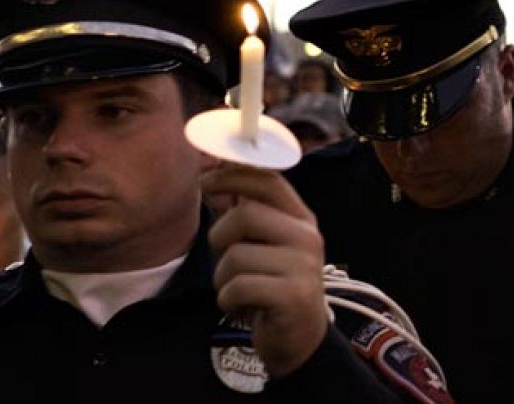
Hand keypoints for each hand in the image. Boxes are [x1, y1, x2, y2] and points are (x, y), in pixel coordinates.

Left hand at [203, 164, 329, 378]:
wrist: (300, 340)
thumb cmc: (274, 286)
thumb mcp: (268, 244)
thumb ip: (247, 211)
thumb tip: (213, 172)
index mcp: (301, 218)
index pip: (268, 180)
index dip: (232, 174)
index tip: (206, 181)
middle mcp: (307, 236)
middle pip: (246, 214)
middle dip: (220, 237)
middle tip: (225, 256)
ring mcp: (303, 266)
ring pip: (236, 255)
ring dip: (223, 277)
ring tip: (237, 289)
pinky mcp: (292, 296)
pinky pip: (239, 287)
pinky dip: (228, 300)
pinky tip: (240, 307)